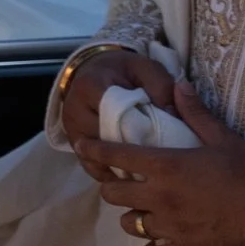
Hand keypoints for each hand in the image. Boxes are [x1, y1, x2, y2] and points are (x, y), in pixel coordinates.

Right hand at [60, 47, 177, 168]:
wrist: (96, 70)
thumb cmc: (125, 71)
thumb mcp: (147, 68)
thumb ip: (162, 86)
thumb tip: (173, 116)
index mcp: (91, 85)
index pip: (112, 111)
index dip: (137, 125)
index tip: (162, 136)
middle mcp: (74, 107)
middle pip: (104, 137)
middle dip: (131, 151)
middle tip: (159, 163)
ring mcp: (71, 127)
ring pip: (96, 156)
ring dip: (120, 166)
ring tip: (146, 174)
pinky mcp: (72, 141)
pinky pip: (90, 165)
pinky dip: (110, 173)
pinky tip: (130, 177)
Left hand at [73, 80, 244, 245]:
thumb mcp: (222, 138)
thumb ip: (195, 113)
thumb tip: (178, 84)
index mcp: (165, 167)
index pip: (114, 157)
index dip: (94, 151)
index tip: (83, 147)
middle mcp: (160, 197)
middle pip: (112, 194)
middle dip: (114, 187)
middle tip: (125, 183)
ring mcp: (171, 227)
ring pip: (130, 224)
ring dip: (133, 216)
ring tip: (144, 210)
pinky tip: (158, 241)